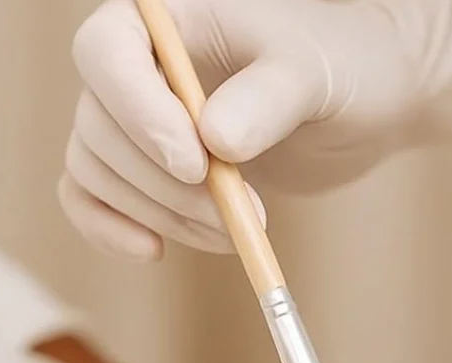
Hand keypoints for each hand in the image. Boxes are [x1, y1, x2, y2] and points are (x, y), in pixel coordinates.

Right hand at [62, 0, 451, 259]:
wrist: (357, 104)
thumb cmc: (338, 66)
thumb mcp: (312, 73)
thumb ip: (268, 98)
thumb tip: (216, 140)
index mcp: (168, 18)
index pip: (106, 53)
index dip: (140, 114)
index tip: (196, 165)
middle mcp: (138, 63)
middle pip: (101, 126)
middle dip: (166, 184)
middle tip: (238, 214)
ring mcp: (137, 118)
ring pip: (99, 169)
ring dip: (161, 213)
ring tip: (235, 232)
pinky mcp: (147, 169)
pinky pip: (94, 198)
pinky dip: (113, 230)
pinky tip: (154, 251)